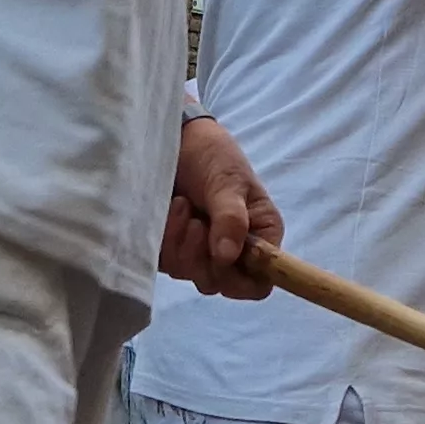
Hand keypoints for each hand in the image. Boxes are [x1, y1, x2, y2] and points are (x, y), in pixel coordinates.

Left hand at [161, 115, 282, 299]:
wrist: (178, 140)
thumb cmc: (215, 156)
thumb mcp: (229, 182)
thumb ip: (231, 219)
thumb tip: (226, 258)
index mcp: (259, 238)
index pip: (259, 283)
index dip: (241, 282)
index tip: (223, 259)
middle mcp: (232, 251)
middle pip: (219, 283)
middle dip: (202, 257)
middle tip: (198, 223)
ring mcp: (200, 252)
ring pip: (189, 274)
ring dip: (182, 242)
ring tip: (183, 205)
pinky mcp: (172, 247)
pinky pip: (165, 262)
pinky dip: (164, 237)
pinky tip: (170, 210)